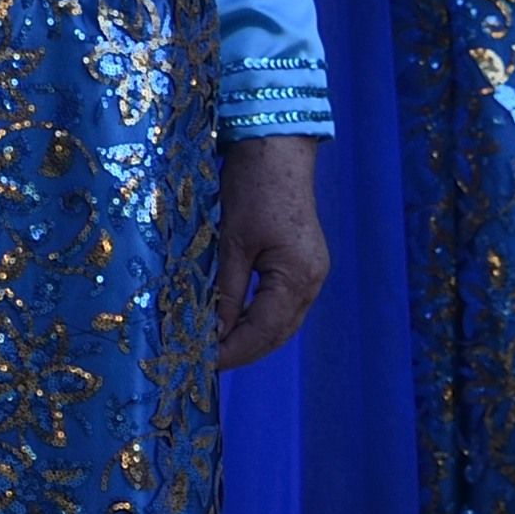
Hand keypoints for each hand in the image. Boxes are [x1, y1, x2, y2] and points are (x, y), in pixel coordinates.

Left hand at [213, 133, 328, 372]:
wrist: (277, 149)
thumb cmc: (252, 189)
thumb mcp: (232, 241)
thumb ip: (225, 290)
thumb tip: (214, 331)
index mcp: (297, 278)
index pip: (264, 331)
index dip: (234, 351)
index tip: (203, 364)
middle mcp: (311, 281)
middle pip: (278, 332)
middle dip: (243, 351)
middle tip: (205, 363)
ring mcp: (311, 272)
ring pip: (281, 321)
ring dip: (251, 338)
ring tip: (215, 349)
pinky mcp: (303, 263)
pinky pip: (282, 304)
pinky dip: (259, 318)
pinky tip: (234, 322)